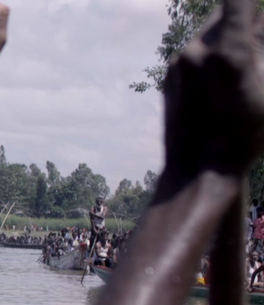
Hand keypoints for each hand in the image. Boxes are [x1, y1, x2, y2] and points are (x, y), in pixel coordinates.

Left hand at [164, 0, 263, 173]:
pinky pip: (195, 51)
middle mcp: (196, 50)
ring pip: (209, 32)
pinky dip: (212, 53)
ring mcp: (178, 62)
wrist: (197, 170)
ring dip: (228, 36)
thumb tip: (259, 20)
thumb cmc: (246, 132)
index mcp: (228, 50)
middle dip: (245, 17)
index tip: (252, 4)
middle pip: (225, 12)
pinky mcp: (169, 75)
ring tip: (242, 68)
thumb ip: (262, 45)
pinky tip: (223, 80)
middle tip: (256, 39)